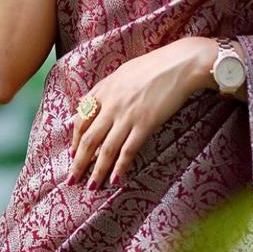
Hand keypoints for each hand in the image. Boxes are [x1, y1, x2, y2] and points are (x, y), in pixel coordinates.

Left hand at [67, 37, 206, 189]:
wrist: (179, 64)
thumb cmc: (154, 66)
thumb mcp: (123, 73)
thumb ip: (106, 89)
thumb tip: (92, 102)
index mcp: (104, 90)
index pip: (81, 119)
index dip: (75, 140)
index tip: (73, 155)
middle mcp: (111, 104)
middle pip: (89, 139)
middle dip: (79, 163)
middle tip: (72, 180)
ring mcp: (127, 115)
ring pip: (105, 149)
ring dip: (96, 171)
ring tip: (91, 187)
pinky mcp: (145, 124)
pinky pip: (128, 150)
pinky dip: (120, 167)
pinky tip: (116, 179)